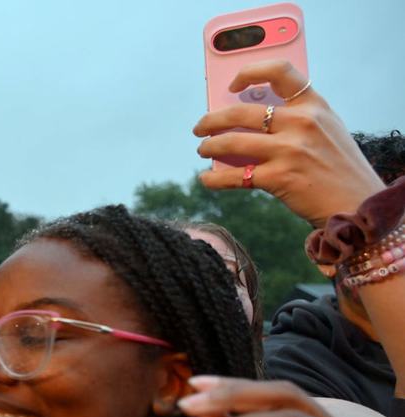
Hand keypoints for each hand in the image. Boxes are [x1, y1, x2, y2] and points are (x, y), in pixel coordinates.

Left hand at [193, 60, 384, 226]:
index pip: (279, 71)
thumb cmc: (338, 166)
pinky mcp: (279, 177)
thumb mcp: (327, 130)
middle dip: (211, 120)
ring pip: (231, 142)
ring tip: (203, 150)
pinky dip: (214, 178)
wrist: (357, 204)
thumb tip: (246, 117)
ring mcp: (290, 150)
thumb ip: (296, 117)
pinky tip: (207, 178)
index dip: (249, 72)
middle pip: (240, 111)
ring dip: (209, 146)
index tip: (231, 85)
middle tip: (201, 127)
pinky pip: (234, 176)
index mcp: (314, 105)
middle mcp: (302, 122)